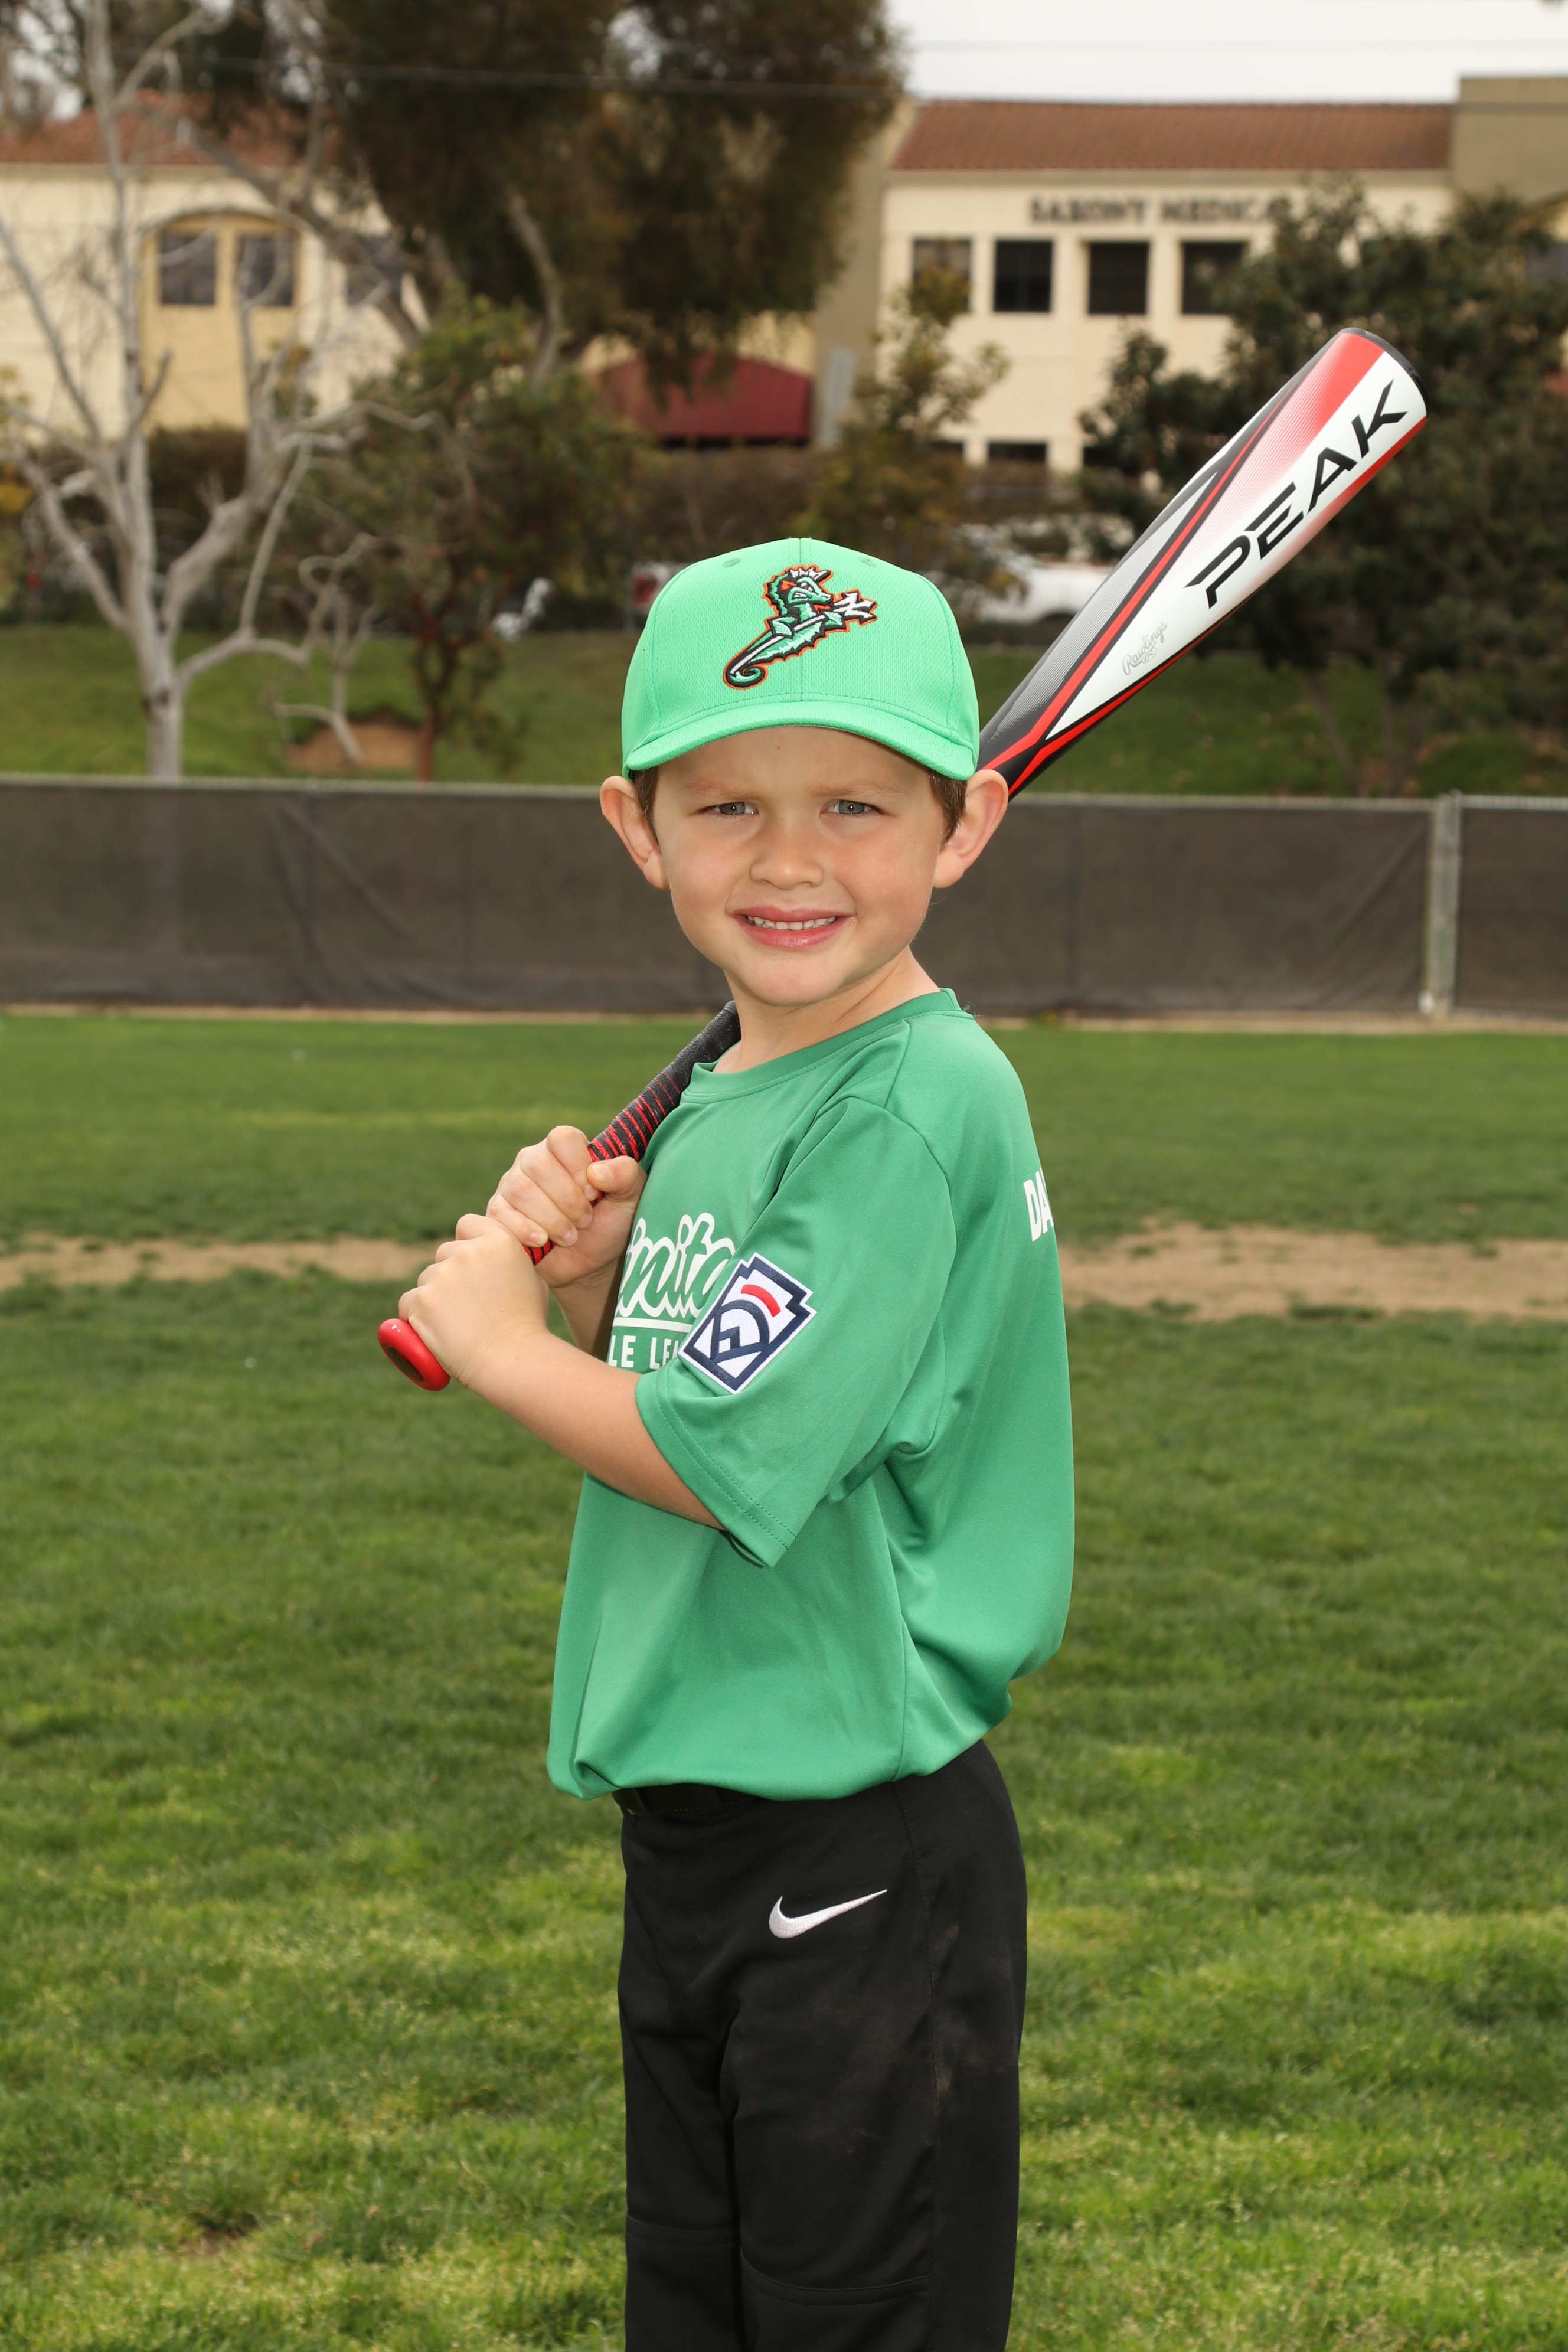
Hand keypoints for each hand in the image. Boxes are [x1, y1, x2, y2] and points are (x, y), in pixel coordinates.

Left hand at [399, 1213, 547, 1391]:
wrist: (512, 1358)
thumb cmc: (527, 1324)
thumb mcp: (531, 1278)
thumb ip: (510, 1259)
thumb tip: (495, 1256)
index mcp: (498, 1239)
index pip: (466, 1224)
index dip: (466, 1244)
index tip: (471, 1266)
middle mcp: (467, 1251)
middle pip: (444, 1254)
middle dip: (450, 1274)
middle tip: (466, 1306)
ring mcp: (441, 1275)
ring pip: (426, 1279)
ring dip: (433, 1296)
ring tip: (456, 1324)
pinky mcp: (421, 1300)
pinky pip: (408, 1302)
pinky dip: (415, 1316)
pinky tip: (433, 1330)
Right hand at [487, 1126, 644, 1289]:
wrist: (590, 1265)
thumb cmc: (610, 1224)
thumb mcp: (630, 1198)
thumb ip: (625, 1175)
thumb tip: (596, 1171)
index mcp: (564, 1149)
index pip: (562, 1138)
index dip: (578, 1166)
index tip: (594, 1193)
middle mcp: (533, 1161)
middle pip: (538, 1164)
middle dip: (567, 1199)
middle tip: (585, 1220)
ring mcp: (512, 1186)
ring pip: (520, 1190)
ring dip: (551, 1218)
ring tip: (570, 1236)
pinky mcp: (499, 1213)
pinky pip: (502, 1214)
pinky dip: (525, 1229)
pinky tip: (543, 1241)